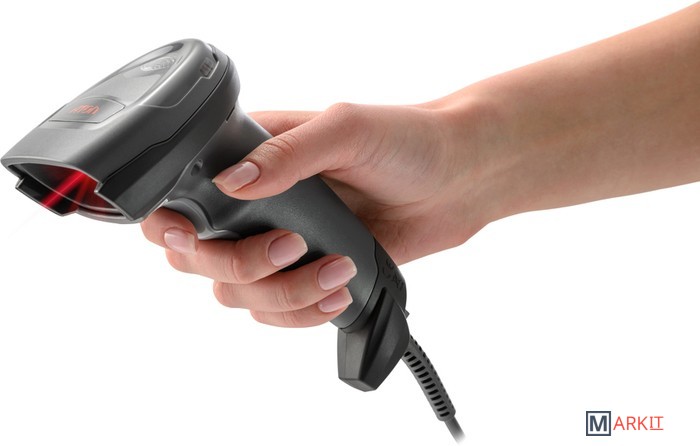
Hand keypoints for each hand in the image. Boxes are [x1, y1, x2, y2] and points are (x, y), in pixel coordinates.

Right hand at [141, 103, 480, 326]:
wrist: (455, 182)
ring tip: (336, 269)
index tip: (191, 236)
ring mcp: (278, 245)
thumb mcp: (346, 130)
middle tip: (290, 246)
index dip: (171, 224)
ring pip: (238, 294)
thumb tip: (232, 181)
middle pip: (199, 258)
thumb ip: (287, 153)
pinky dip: (301, 314)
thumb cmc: (405, 142)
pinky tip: (335, 293)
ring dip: (283, 293)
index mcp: (251, 158)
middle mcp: (255, 206)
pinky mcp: (306, 277)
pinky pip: (277, 314)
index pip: (180, 195)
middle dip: (240, 265)